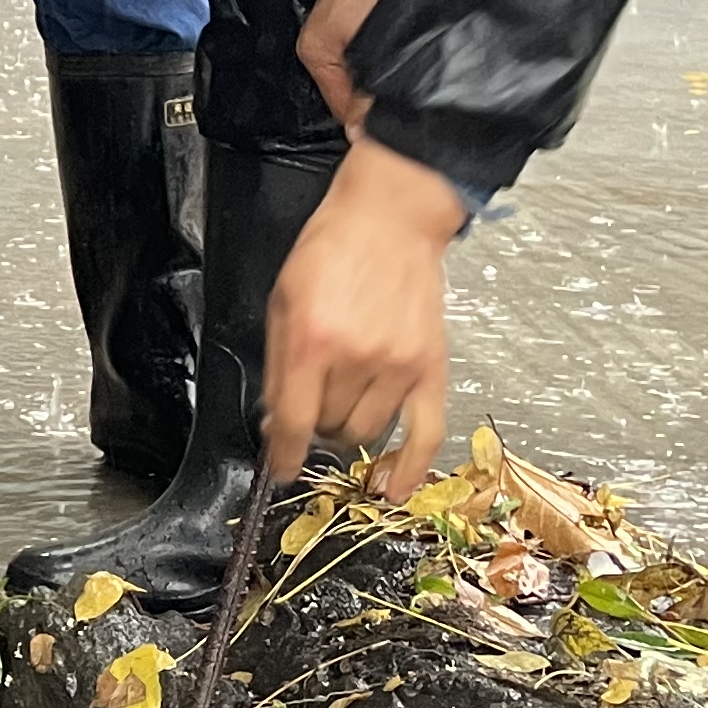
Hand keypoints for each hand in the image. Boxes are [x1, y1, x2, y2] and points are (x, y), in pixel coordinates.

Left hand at [260, 138, 466, 494]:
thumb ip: (278, 365)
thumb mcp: (282, 299)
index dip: (282, 453)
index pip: (294, 421)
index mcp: (311, 339)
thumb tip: (276, 421)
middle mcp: (356, 358)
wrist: (389, 220)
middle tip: (314, 405)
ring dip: (349, 430)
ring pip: (367, 432)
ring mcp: (397, 366)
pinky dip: (411, 469)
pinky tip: (396, 488)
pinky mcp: (431, 368)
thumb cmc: (331, 250)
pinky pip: (425, 434)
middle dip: (315, 425)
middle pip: (330, 428)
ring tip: (344, 407)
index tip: (279, 466)